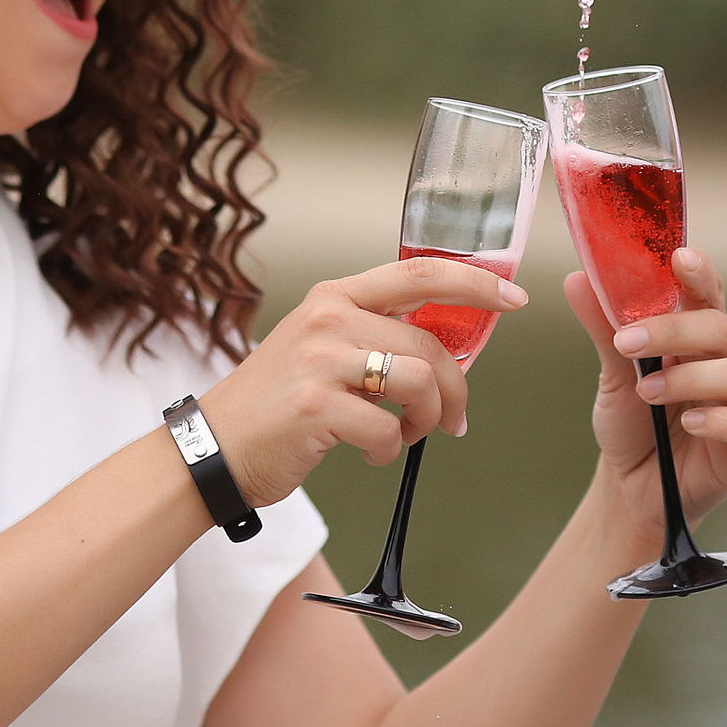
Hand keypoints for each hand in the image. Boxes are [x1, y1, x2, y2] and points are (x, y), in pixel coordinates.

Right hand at [198, 258, 523, 508]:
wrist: (212, 448)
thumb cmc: (276, 404)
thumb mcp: (321, 347)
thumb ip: (375, 336)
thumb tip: (446, 351)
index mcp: (335, 296)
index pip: (420, 271)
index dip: (476, 282)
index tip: (513, 298)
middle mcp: (328, 318)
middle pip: (430, 344)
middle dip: (456, 389)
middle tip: (453, 420)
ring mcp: (319, 360)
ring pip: (418, 384)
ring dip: (426, 421)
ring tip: (406, 437)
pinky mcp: (314, 407)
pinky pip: (387, 431)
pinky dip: (391, 451)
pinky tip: (372, 454)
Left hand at [569, 248, 726, 533]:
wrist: (632, 485)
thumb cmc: (632, 422)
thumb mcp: (612, 374)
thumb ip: (605, 328)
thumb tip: (576, 280)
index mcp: (697, 335)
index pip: (708, 292)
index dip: (700, 272)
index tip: (679, 258)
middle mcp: (725, 360)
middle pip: (720, 328)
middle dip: (674, 331)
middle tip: (628, 345)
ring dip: (690, 379)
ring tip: (647, 393)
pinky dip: (723, 421)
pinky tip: (690, 425)